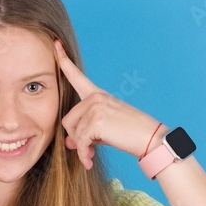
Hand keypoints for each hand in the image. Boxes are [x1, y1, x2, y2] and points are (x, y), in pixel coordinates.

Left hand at [54, 40, 162, 170]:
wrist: (150, 139)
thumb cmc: (129, 134)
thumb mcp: (103, 131)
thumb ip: (84, 132)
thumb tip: (68, 144)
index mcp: (97, 95)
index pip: (76, 76)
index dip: (63, 61)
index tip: (55, 45)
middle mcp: (95, 97)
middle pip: (68, 120)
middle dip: (75, 138)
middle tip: (87, 149)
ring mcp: (96, 107)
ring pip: (73, 132)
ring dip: (81, 148)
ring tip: (90, 155)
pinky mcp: (97, 121)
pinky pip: (80, 141)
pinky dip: (83, 155)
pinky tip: (89, 161)